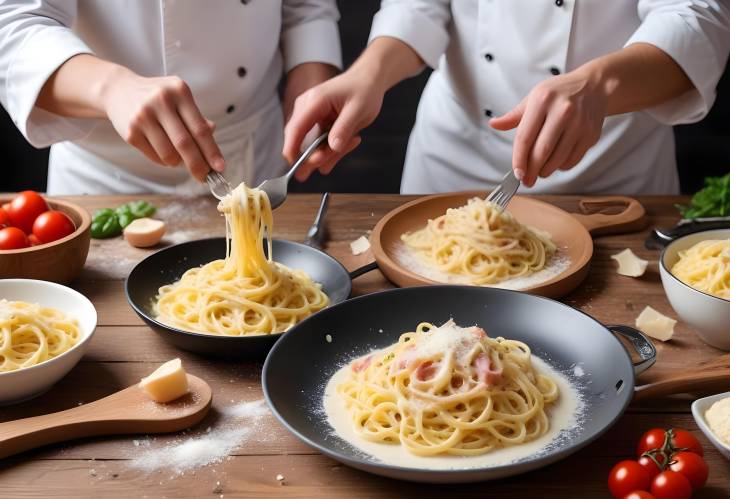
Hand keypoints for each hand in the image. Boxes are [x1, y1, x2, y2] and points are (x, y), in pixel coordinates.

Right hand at [101, 68, 223, 180]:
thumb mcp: (180, 99)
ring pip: (169, 154)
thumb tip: (213, 136)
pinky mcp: (131, 132)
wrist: (119, 90)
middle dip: (198, 165)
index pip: (200, 128)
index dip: (212, 151)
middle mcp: (161, 101)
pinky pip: (155, 156)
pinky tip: (162, 149)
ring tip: (178, 155)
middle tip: (205, 177)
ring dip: (178, 162)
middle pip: (185, 144)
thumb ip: (197, 118)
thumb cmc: (158, 98)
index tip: (220, 167)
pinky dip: (164, 160)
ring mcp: (143, 116)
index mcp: (180, 91)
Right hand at [283, 66, 384, 180]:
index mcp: (314, 101)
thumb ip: (344, 129)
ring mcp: (310, 117)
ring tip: (353, 140)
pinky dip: (333, 149)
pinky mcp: (317, 124)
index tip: (295, 167)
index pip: (296, 129)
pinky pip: (320, 144)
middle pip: (299, 141)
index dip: (292, 150)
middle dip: (315, 156)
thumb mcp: (358, 109)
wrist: (368, 80)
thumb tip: (333, 148)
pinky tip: (351, 141)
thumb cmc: (364, 90)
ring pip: (312, 145)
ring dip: (330, 152)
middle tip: (336, 157)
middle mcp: (307, 109)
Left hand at [489, 69, 606, 186]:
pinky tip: (555, 162)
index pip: (525, 137)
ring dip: (545, 171)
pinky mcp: (591, 135)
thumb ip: (514, 116)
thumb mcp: (534, 98)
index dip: (518, 159)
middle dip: (531, 171)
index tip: (516, 173)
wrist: (594, 87)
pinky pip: (572, 160)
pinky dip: (561, 167)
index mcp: (542, 100)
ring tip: (539, 171)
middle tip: (526, 181)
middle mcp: (563, 111)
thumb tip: (494, 124)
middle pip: (542, 151)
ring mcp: (579, 124)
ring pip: (558, 159)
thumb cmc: (559, 94)